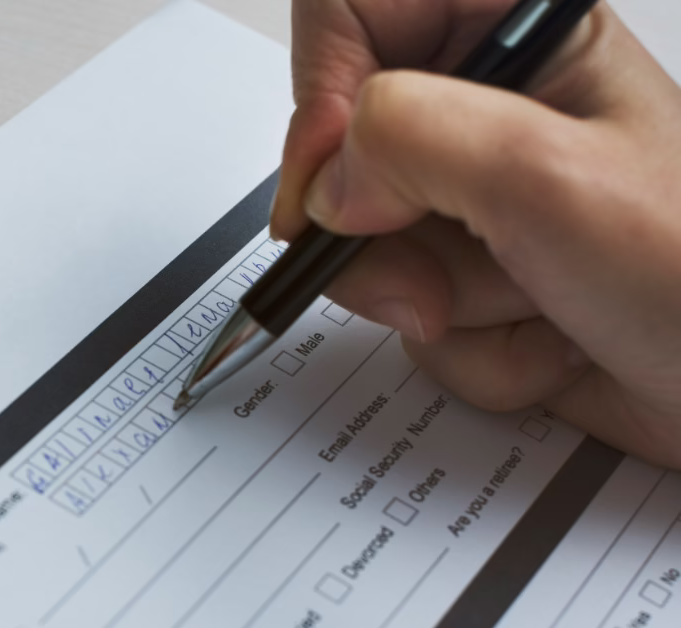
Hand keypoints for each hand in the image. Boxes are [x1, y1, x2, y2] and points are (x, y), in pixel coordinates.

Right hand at [274, 0, 680, 467]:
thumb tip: (328, 180)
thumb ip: (411, 139)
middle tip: (438, 272)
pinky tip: (548, 345)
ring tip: (530, 308)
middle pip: (343, 150)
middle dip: (382, 234)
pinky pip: (409, 311)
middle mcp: (492, 115)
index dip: (322, 91)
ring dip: (436, 303)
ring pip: (370, 246)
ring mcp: (483, 204)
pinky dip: (471, 350)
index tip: (332, 180)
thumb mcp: (547, 178)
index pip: (356, 12)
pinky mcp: (481, 282)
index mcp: (522, 40)